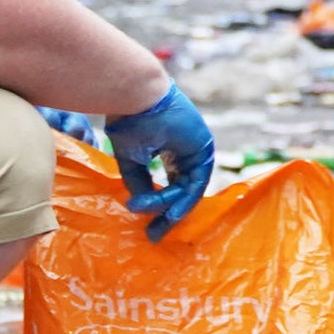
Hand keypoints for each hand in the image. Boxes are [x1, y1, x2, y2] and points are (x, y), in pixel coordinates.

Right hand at [103, 80, 215, 239]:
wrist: (137, 98)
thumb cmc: (130, 123)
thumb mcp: (131, 161)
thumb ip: (141, 185)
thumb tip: (141, 210)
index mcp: (170, 151)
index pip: (171, 186)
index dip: (159, 206)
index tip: (146, 226)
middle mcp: (186, 153)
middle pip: (182, 192)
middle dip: (168, 216)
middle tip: (154, 236)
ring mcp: (197, 151)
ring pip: (188, 190)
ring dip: (173, 210)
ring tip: (157, 228)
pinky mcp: (204, 149)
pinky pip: (194, 183)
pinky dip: (182, 199)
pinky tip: (168, 214)